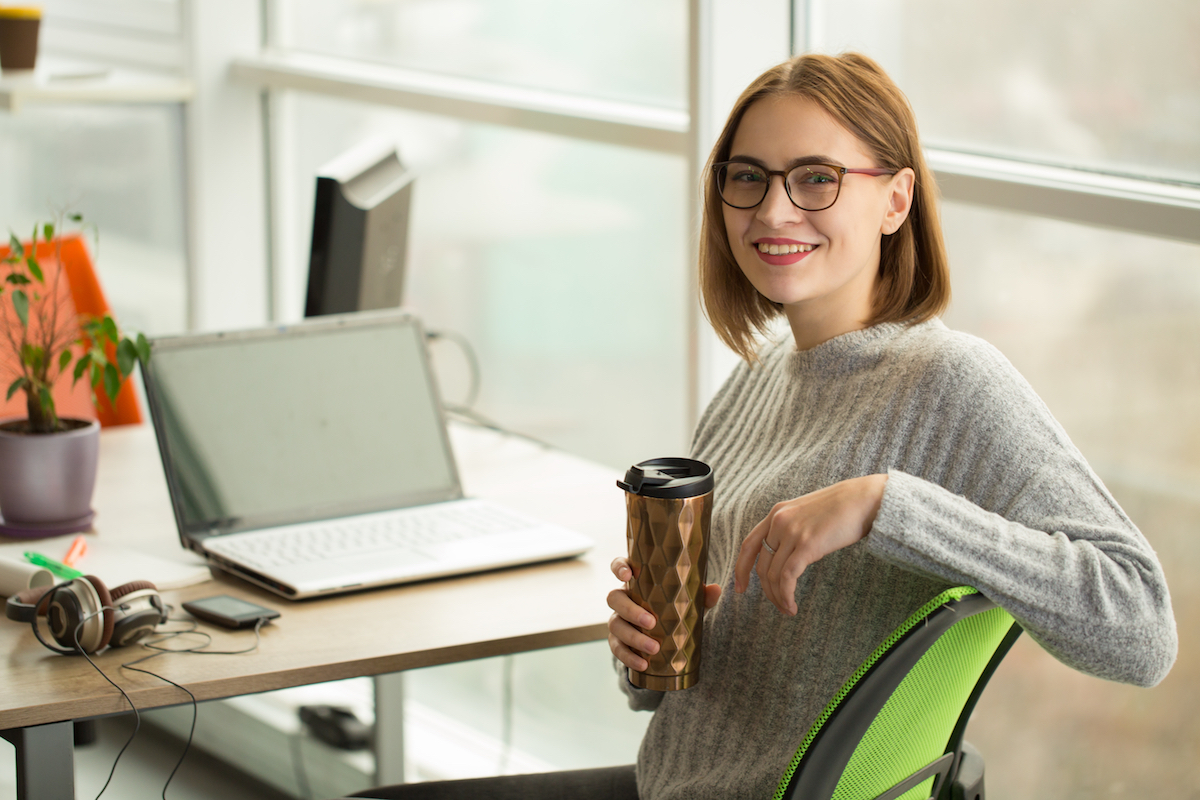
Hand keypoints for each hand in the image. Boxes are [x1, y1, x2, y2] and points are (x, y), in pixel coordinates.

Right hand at [607, 556, 721, 672]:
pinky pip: (617, 649)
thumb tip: (716, 589)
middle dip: (631, 610)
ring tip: (654, 648)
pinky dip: (629, 657)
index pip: (619, 567)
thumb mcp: (687, 601)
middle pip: (614, 598)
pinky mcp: (618, 641)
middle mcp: (622, 599)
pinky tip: (643, 664)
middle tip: (652, 623)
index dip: (619, 568)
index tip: (627, 575)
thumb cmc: (673, 609)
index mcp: (636, 582)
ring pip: (615, 625)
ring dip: (634, 638)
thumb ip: (701, 595)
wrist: (666, 638)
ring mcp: (617, 620)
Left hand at [733, 474, 887, 614]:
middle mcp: (779, 521)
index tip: (740, 587)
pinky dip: (786, 595)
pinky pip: (787, 577)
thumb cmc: (842, 509)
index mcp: (777, 513)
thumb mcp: (807, 513)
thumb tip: (787, 554)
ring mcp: (792, 532)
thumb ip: (792, 530)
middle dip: (766, 590)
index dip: (741, 568)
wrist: (864, 499)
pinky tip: (792, 606)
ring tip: (788, 609)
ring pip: (772, 574)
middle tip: (777, 604)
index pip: (749, 544)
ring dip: (778, 597)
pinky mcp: (807, 544)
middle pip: (761, 565)